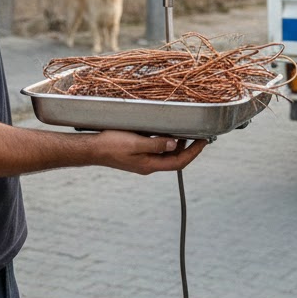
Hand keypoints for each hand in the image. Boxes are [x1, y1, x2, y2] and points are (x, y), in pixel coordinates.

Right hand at [92, 130, 207, 174]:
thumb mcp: (135, 143)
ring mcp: (143, 161)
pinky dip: (167, 143)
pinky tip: (168, 133)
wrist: (92, 149)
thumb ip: (156, 144)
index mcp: (150, 165)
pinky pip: (158, 151)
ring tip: (188, 133)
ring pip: (167, 155)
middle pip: (175, 160)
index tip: (204, 141)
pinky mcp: (138, 155)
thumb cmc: (111, 145)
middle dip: (190, 149)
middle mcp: (149, 165)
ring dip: (179, 145)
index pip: (179, 162)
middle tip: (200, 136)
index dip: (194, 152)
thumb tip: (175, 144)